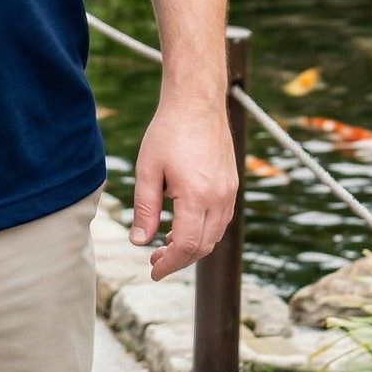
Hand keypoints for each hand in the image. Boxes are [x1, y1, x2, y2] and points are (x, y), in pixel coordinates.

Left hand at [130, 96, 238, 279]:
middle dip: (179, 259)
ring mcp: (230, 191)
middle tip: (154, 259)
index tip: (153, 270)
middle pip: (204, 245)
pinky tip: (184, 225)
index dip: (170, 263)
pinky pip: (221, 219)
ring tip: (165, 244)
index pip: (187, 245)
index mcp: (197, 196)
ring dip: (193, 246)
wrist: (197, 102)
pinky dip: (204, 231)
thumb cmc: (168, 132)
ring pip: (215, 234)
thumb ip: (144, 208)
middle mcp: (219, 197)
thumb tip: (139, 242)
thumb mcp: (148, 169)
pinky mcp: (232, 184)